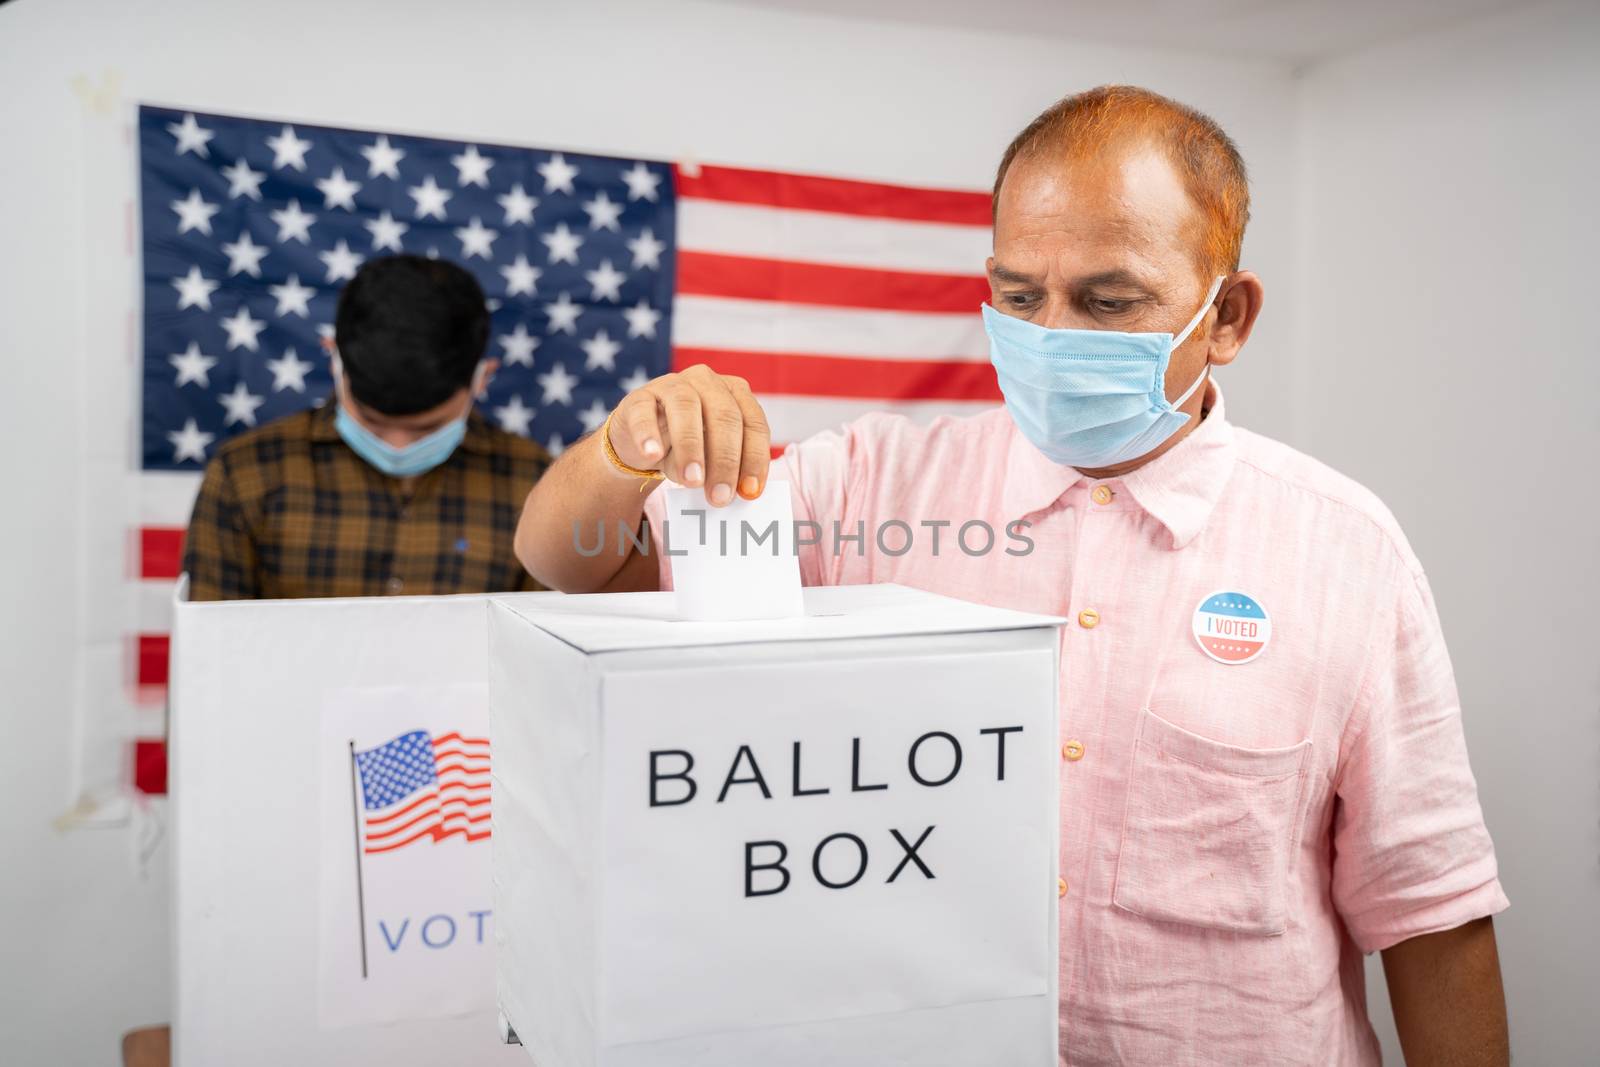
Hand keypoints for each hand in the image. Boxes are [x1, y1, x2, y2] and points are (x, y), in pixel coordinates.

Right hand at [605, 364, 771, 505]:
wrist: (644, 443)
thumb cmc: (689, 449)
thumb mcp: (713, 458)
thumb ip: (725, 468)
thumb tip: (732, 492)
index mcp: (735, 393)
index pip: (753, 423)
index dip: (754, 458)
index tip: (749, 492)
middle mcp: (707, 382)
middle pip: (724, 415)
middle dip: (725, 460)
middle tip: (720, 496)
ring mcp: (671, 385)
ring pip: (685, 406)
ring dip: (691, 447)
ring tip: (692, 480)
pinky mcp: (638, 397)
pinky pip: (643, 411)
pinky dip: (648, 433)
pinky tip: (653, 455)